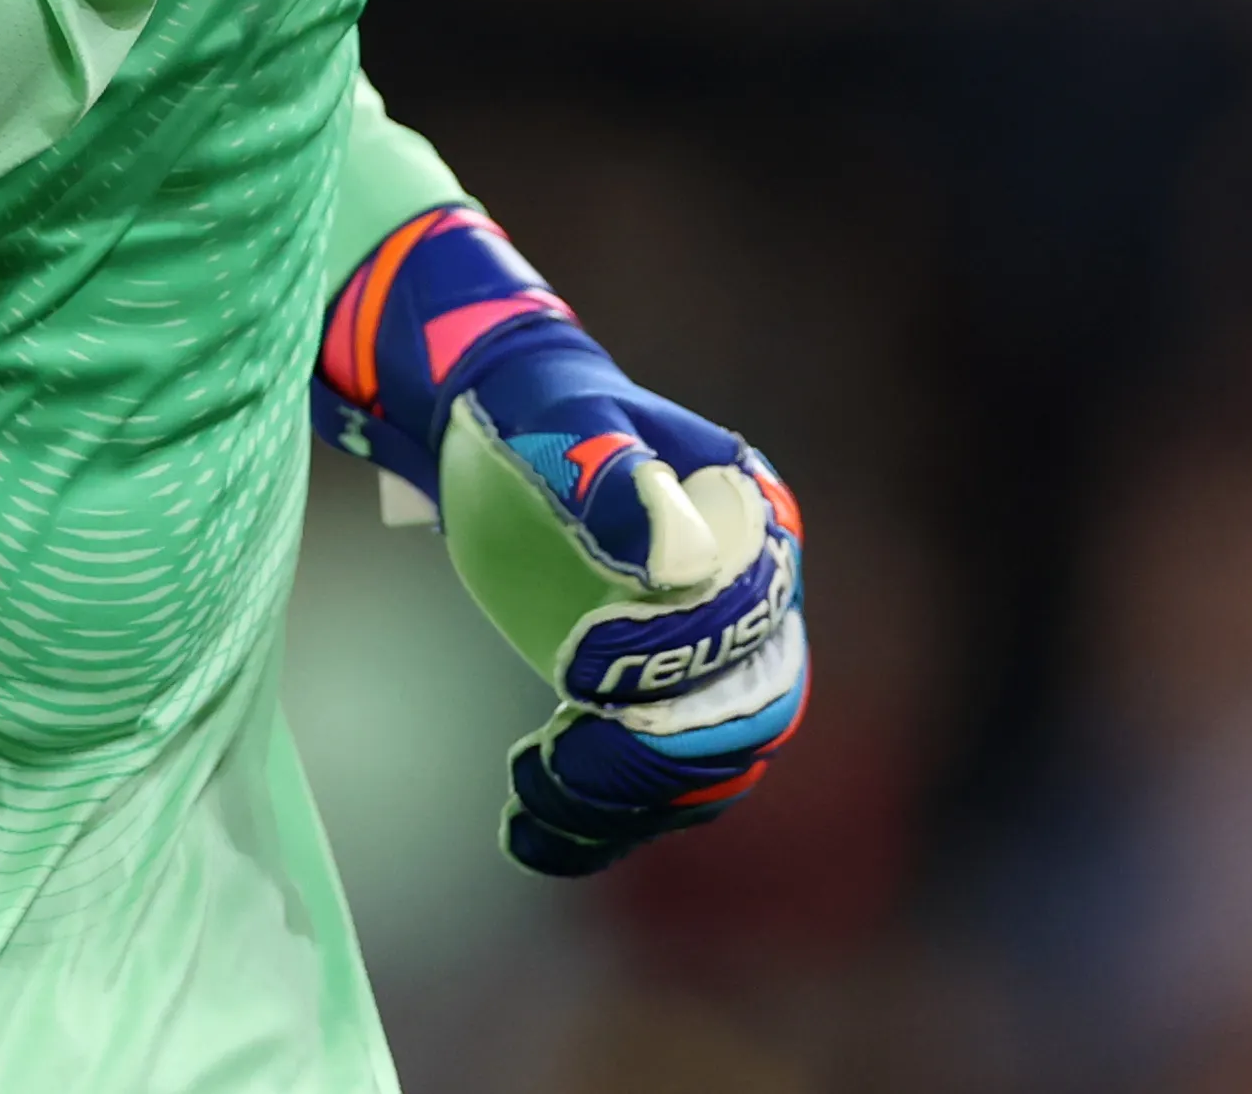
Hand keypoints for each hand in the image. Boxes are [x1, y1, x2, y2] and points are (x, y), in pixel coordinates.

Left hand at [318, 203, 806, 878]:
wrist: (501, 426)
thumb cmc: (539, 415)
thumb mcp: (568, 428)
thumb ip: (615, 479)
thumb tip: (672, 558)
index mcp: (750, 528)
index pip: (746, 632)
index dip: (678, 676)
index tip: (581, 693)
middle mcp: (745, 603)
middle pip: (735, 720)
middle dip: (648, 764)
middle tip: (551, 769)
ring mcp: (703, 657)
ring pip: (697, 768)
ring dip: (623, 805)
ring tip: (526, 799)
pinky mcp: (651, 696)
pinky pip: (653, 783)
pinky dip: (603, 824)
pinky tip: (529, 836)